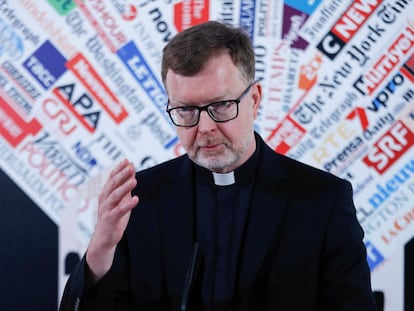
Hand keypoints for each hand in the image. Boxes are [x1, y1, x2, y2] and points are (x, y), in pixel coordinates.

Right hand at [86, 159, 138, 281]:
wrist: (104, 238)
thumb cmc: (113, 217)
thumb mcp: (120, 200)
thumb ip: (125, 186)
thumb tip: (132, 171)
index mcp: (106, 193)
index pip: (112, 178)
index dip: (119, 169)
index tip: (127, 161)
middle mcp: (104, 199)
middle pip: (113, 184)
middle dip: (122, 175)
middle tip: (130, 167)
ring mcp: (106, 209)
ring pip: (114, 196)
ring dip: (124, 188)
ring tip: (134, 181)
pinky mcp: (110, 219)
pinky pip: (119, 211)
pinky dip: (127, 205)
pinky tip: (136, 199)